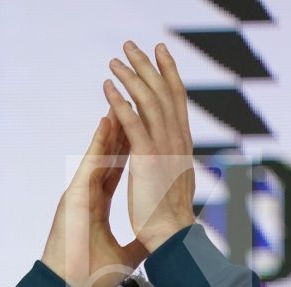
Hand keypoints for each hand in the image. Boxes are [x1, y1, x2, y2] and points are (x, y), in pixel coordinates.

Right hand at [41, 105, 146, 286]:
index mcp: (98, 207)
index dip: (128, 152)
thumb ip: (138, 245)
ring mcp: (80, 192)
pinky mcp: (74, 194)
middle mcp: (88, 194)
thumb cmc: (89, 279)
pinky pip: (90, 161)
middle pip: (108, 156)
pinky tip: (107, 120)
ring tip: (122, 102)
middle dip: (121, 131)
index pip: (116, 172)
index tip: (141, 134)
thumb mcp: (124, 259)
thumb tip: (156, 243)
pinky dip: (99, 141)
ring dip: (111, 128)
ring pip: (99, 153)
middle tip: (134, 106)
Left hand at [104, 41, 195, 254]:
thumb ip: (175, 172)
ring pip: (149, 101)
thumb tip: (175, 168)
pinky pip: (133, 122)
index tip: (161, 55)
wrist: (173, 238)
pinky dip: (120, 102)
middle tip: (134, 45)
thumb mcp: (177, 190)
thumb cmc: (174, 223)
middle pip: (164, 93)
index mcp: (183, 147)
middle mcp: (177, 141)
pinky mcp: (148, 157)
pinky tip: (108, 87)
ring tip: (115, 60)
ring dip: (132, 77)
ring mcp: (164, 148)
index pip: (177, 102)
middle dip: (150, 66)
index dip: (169, 76)